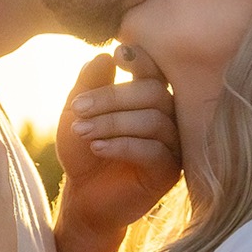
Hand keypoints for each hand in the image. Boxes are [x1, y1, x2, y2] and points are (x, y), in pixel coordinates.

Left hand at [56, 47, 181, 243]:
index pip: (154, 72)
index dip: (140, 60)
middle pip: (154, 93)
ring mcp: (173, 144)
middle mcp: (168, 117)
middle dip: (112, 98)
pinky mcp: (169, 172)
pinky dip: (122, 145)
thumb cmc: (82, 150)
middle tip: (77, 108)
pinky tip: (97, 147)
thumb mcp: (77, 113)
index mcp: (150, 98)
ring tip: (82, 131)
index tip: (117, 54)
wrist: (83, 197)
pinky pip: (153, 151)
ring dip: (113, 122)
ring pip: (153, 121)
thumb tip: (104, 54)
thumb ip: (89, 84)